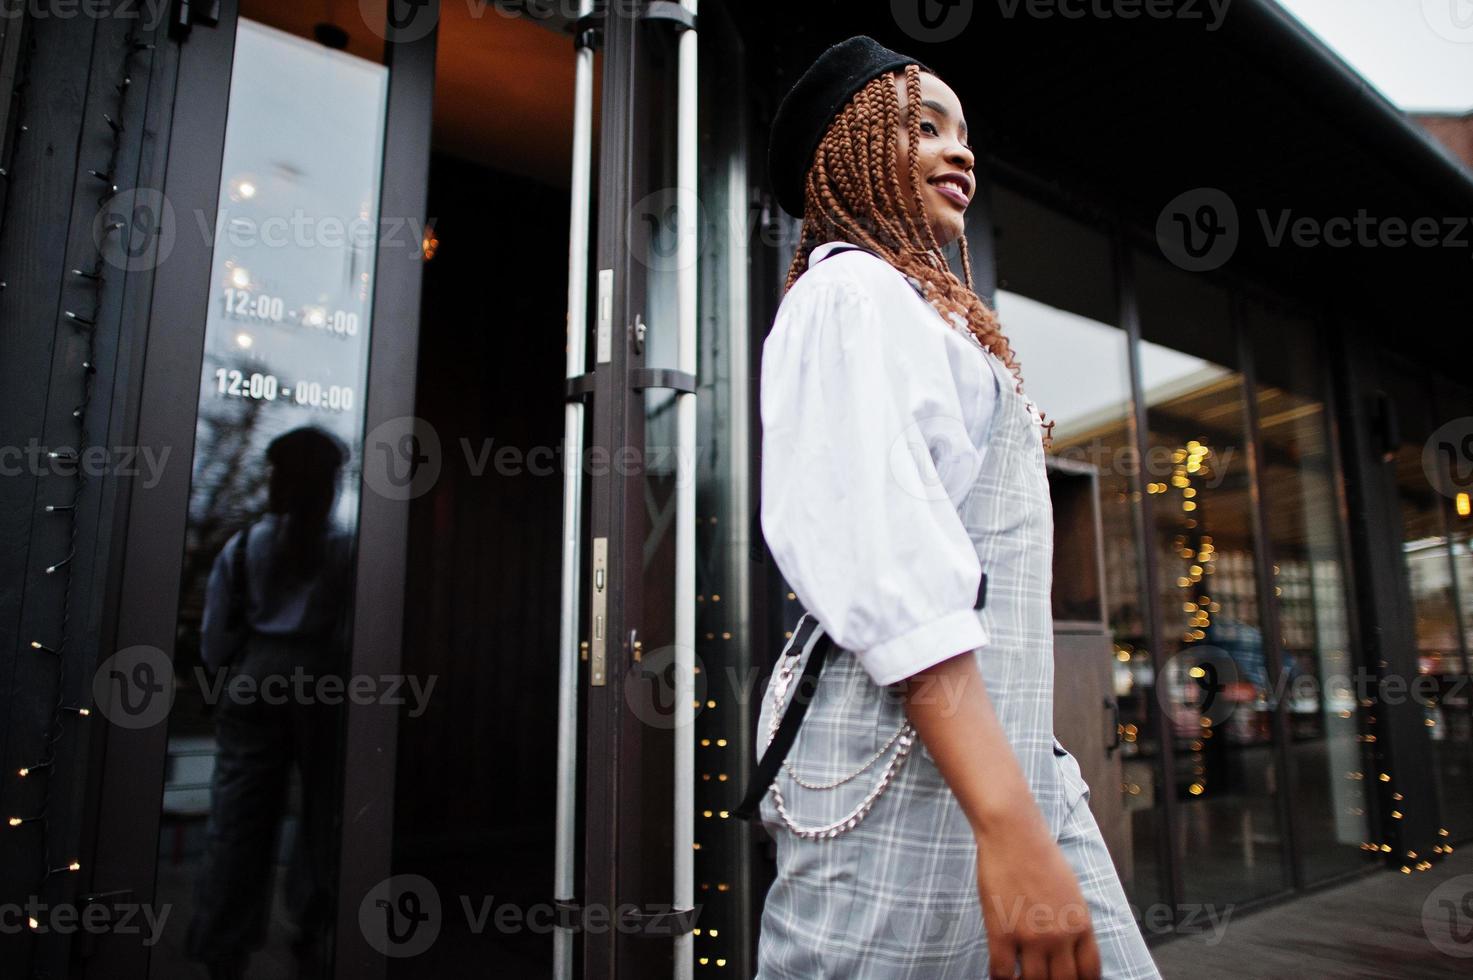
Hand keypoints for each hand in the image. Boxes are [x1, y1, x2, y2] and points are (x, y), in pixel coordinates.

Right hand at [974, 810, 1100, 978]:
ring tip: (1021, 979)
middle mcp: (1060, 935)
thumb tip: (1069, 948)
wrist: (1014, 834)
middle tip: (1043, 978)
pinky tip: (1001, 974)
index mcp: (1081, 924)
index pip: (1090, 973)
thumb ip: (1074, 923)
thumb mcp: (1072, 892)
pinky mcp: (1002, 932)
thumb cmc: (1041, 856)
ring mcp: (1031, 936)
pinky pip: (1002, 973)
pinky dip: (1002, 978)